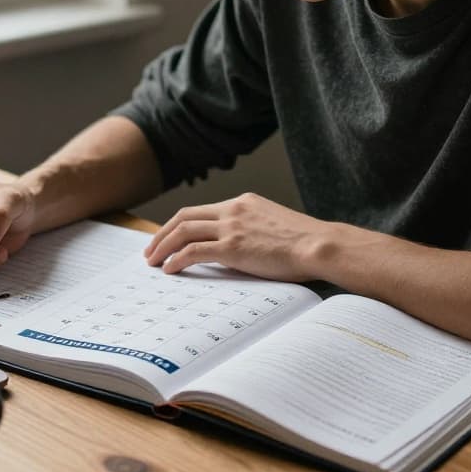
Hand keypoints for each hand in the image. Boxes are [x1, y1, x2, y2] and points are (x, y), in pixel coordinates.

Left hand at [142, 193, 333, 281]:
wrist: (320, 245)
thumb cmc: (306, 243)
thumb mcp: (275, 225)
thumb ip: (253, 229)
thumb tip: (239, 248)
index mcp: (243, 202)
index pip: (201, 210)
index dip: (179, 225)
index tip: (168, 238)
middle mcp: (233, 210)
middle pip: (184, 217)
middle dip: (162, 234)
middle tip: (151, 251)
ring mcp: (232, 227)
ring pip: (183, 231)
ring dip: (163, 247)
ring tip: (153, 262)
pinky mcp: (233, 247)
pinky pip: (193, 251)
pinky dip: (176, 259)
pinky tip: (170, 269)